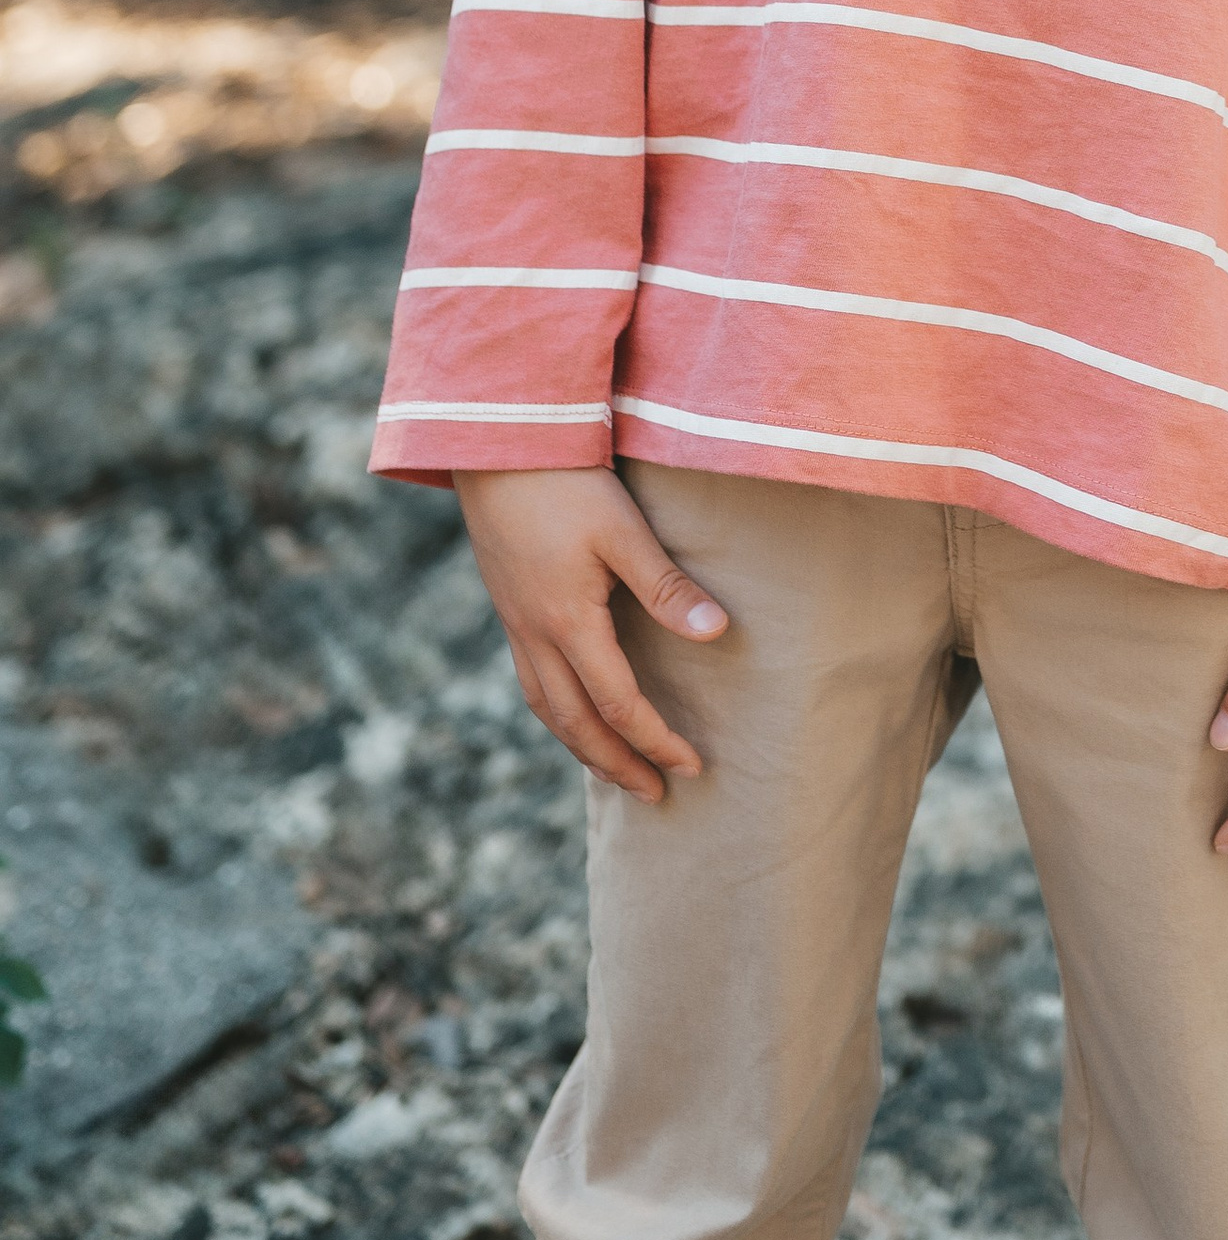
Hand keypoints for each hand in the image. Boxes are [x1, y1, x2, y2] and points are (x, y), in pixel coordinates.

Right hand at [455, 465, 728, 800]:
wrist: (496, 445)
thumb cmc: (566, 483)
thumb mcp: (623, 531)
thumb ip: (666, 587)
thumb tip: (718, 633)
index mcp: (569, 623)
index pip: (620, 705)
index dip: (657, 740)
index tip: (692, 764)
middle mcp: (536, 636)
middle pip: (577, 724)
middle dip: (617, 764)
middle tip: (656, 794)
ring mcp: (516, 625)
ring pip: (547, 709)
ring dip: (584, 746)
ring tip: (616, 769)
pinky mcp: (509, 608)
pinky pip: (532, 683)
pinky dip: (558, 713)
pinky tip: (574, 711)